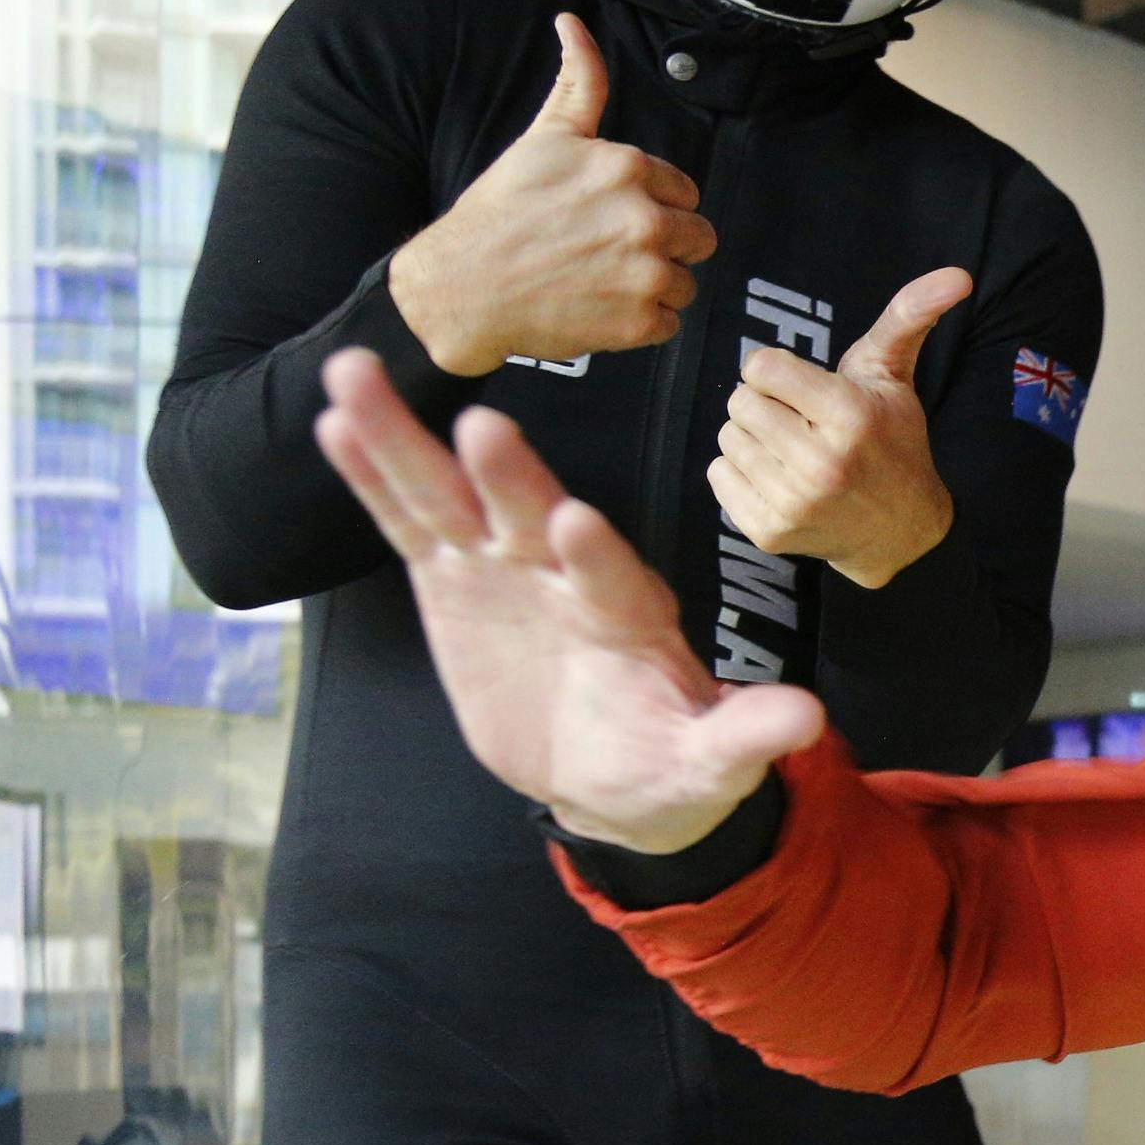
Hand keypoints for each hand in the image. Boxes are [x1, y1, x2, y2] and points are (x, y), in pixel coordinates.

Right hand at [313, 346, 821, 854]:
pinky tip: (336, 420)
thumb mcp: (712, 760)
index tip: (575, 524)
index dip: (595, 555)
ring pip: (453, 498)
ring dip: (406, 441)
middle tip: (483, 427)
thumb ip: (747, 735)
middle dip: (511, 478)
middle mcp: (566, 573)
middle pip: (532, 516)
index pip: (613, 579)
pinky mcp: (453, 576)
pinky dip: (372, 474)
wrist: (612, 771)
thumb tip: (809, 720)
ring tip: (358, 374)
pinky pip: (407, 522)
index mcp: (631, 614)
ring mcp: (504, 568)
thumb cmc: (671, 760)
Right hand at [390, 15, 716, 377]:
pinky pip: (669, 325)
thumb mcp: (544, 137)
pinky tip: (599, 307)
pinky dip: (641, 324)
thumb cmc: (500, 212)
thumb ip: (579, 84)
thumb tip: (573, 23)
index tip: (612, 216)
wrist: (460, 285)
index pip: (684, 192)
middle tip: (611, 251)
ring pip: (685, 282)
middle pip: (698, 238)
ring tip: (601, 279)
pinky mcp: (639, 321)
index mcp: (627, 168)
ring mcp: (645, 273)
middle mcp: (645, 218)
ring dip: (653, 286)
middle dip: (664, 245)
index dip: (652, 205)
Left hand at [711, 269, 968, 589]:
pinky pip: (718, 476)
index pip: (761, 366)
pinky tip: (778, 479)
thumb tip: (958, 274)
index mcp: (850, 415)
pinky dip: (741, 474)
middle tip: (800, 422)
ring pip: (727, 437)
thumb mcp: (895, 375)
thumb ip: (909, 316)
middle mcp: (821, 461)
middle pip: (739, 401)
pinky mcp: (769, 531)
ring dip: (753, 439)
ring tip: (791, 451)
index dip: (779, 372)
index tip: (806, 390)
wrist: (900, 532)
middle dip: (765, 404)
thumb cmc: (891, 441)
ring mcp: (794, 501)